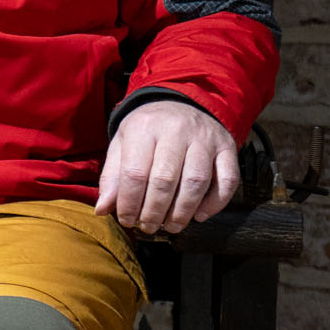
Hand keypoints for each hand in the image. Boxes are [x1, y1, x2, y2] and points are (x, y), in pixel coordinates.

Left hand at [97, 100, 237, 233]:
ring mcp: (205, 138)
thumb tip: (102, 210)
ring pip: (196, 181)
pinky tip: (200, 215)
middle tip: (149, 227)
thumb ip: (112, 176)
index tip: (127, 220)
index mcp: (144, 127)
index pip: (135, 173)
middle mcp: (176, 129)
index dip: (130, 203)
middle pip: (165, 180)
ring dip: (183, 211)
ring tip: (171, 226)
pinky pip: (227, 179)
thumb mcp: (121, 144)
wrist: (180, 102)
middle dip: (155, 211)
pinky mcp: (227, 147)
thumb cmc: (147, 130)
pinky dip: (216, 203)